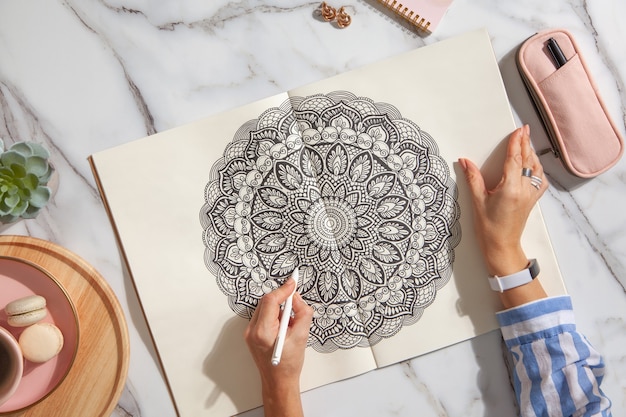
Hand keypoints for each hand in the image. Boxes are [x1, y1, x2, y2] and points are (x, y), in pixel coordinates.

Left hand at [244, 275, 312, 415]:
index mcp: (263, 332)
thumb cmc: (289, 364)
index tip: (293, 282)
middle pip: (266, 302)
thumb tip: (296, 297)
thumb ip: (302, 313)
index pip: (271, 300)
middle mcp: (252, 331)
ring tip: (290, 324)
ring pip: (265, 308)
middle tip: (295, 305)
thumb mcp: (302, 337)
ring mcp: (249, 333)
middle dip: (282, 299)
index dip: (284, 289)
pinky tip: (283, 328)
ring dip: (279, 309)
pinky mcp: (251, 334)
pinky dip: (275, 316)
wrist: (278, 381)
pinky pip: (263, 316)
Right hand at [458, 125, 547, 275]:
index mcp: (510, 188)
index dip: (516, 143)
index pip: (515, 159)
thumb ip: (473, 178)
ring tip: (527, 143)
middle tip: (525, 130)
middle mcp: (524, 190)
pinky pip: (540, 180)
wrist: (501, 246)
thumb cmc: (488, 228)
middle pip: (527, 160)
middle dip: (526, 144)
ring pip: (536, 169)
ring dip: (531, 154)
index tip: (518, 130)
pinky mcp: (532, 200)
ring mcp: (530, 195)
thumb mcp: (477, 201)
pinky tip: (533, 165)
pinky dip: (537, 169)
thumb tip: (465, 161)